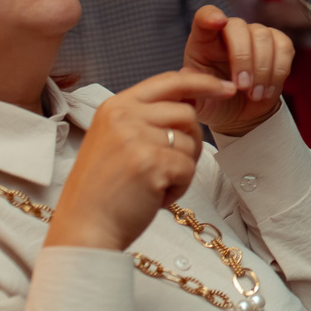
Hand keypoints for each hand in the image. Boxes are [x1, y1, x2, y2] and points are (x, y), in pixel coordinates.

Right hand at [44, 70, 234, 250]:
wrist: (84, 229)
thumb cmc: (104, 190)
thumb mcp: (117, 139)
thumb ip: (147, 115)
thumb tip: (191, 92)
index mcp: (115, 106)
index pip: (169, 80)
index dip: (203, 82)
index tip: (226, 88)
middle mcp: (124, 115)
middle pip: (187, 113)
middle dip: (190, 141)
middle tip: (169, 167)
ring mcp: (136, 137)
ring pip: (191, 143)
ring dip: (182, 169)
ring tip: (153, 184)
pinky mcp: (151, 162)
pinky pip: (188, 169)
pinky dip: (179, 188)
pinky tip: (154, 197)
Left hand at [182, 5, 295, 135]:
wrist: (239, 113)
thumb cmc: (213, 102)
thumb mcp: (197, 100)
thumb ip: (192, 87)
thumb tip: (186, 74)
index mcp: (203, 41)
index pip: (204, 17)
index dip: (210, 16)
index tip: (217, 21)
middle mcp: (229, 32)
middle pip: (238, 27)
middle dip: (243, 58)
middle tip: (241, 87)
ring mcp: (255, 35)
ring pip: (263, 37)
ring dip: (262, 70)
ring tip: (253, 95)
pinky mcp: (278, 44)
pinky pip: (284, 48)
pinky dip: (278, 73)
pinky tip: (266, 91)